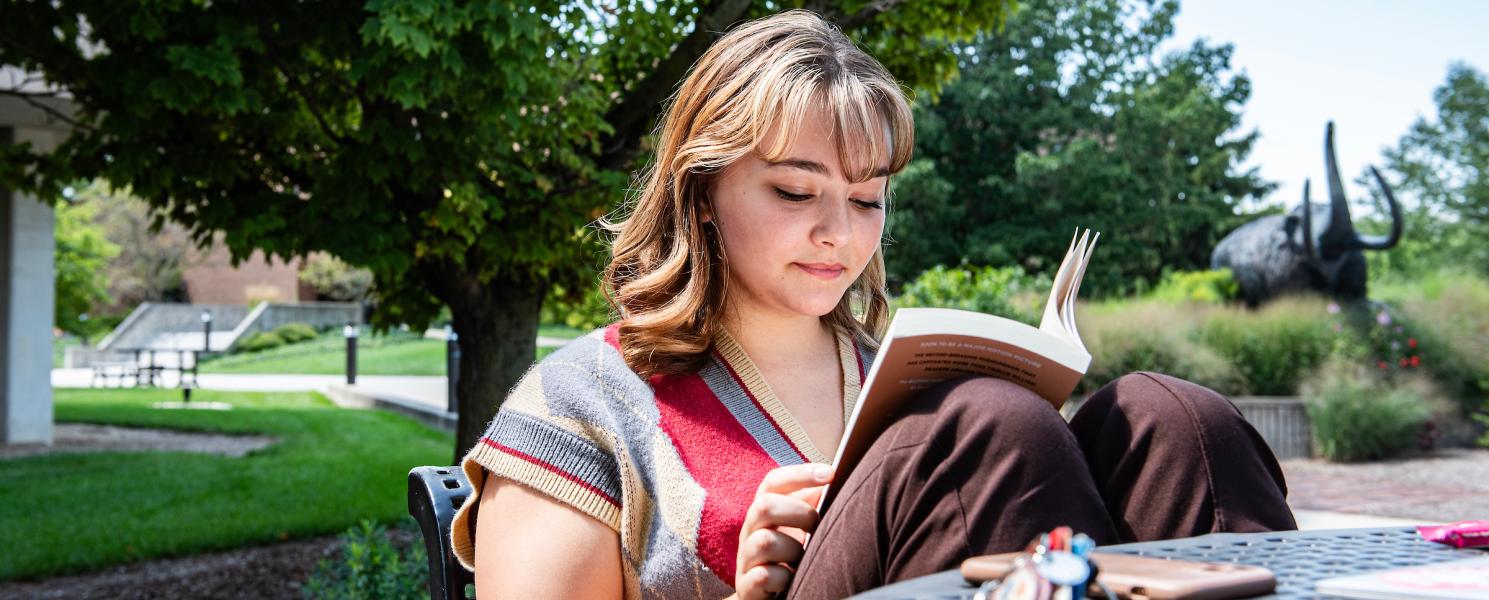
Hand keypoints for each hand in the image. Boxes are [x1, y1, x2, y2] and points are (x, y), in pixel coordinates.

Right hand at [733, 463, 832, 599]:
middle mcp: (750, 531)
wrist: (766, 596)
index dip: (801, 474)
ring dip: (793, 550)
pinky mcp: (746, 586)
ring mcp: (746, 558)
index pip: (774, 482)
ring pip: (764, 542)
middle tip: (816, 527)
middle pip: (764, 506)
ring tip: (802, 560)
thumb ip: (812, 504)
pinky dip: (782, 578)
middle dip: (799, 513)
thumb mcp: (798, 529)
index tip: (831, 474)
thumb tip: (834, 478)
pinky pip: (762, 576)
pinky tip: (790, 579)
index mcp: (763, 512)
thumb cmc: (788, 557)